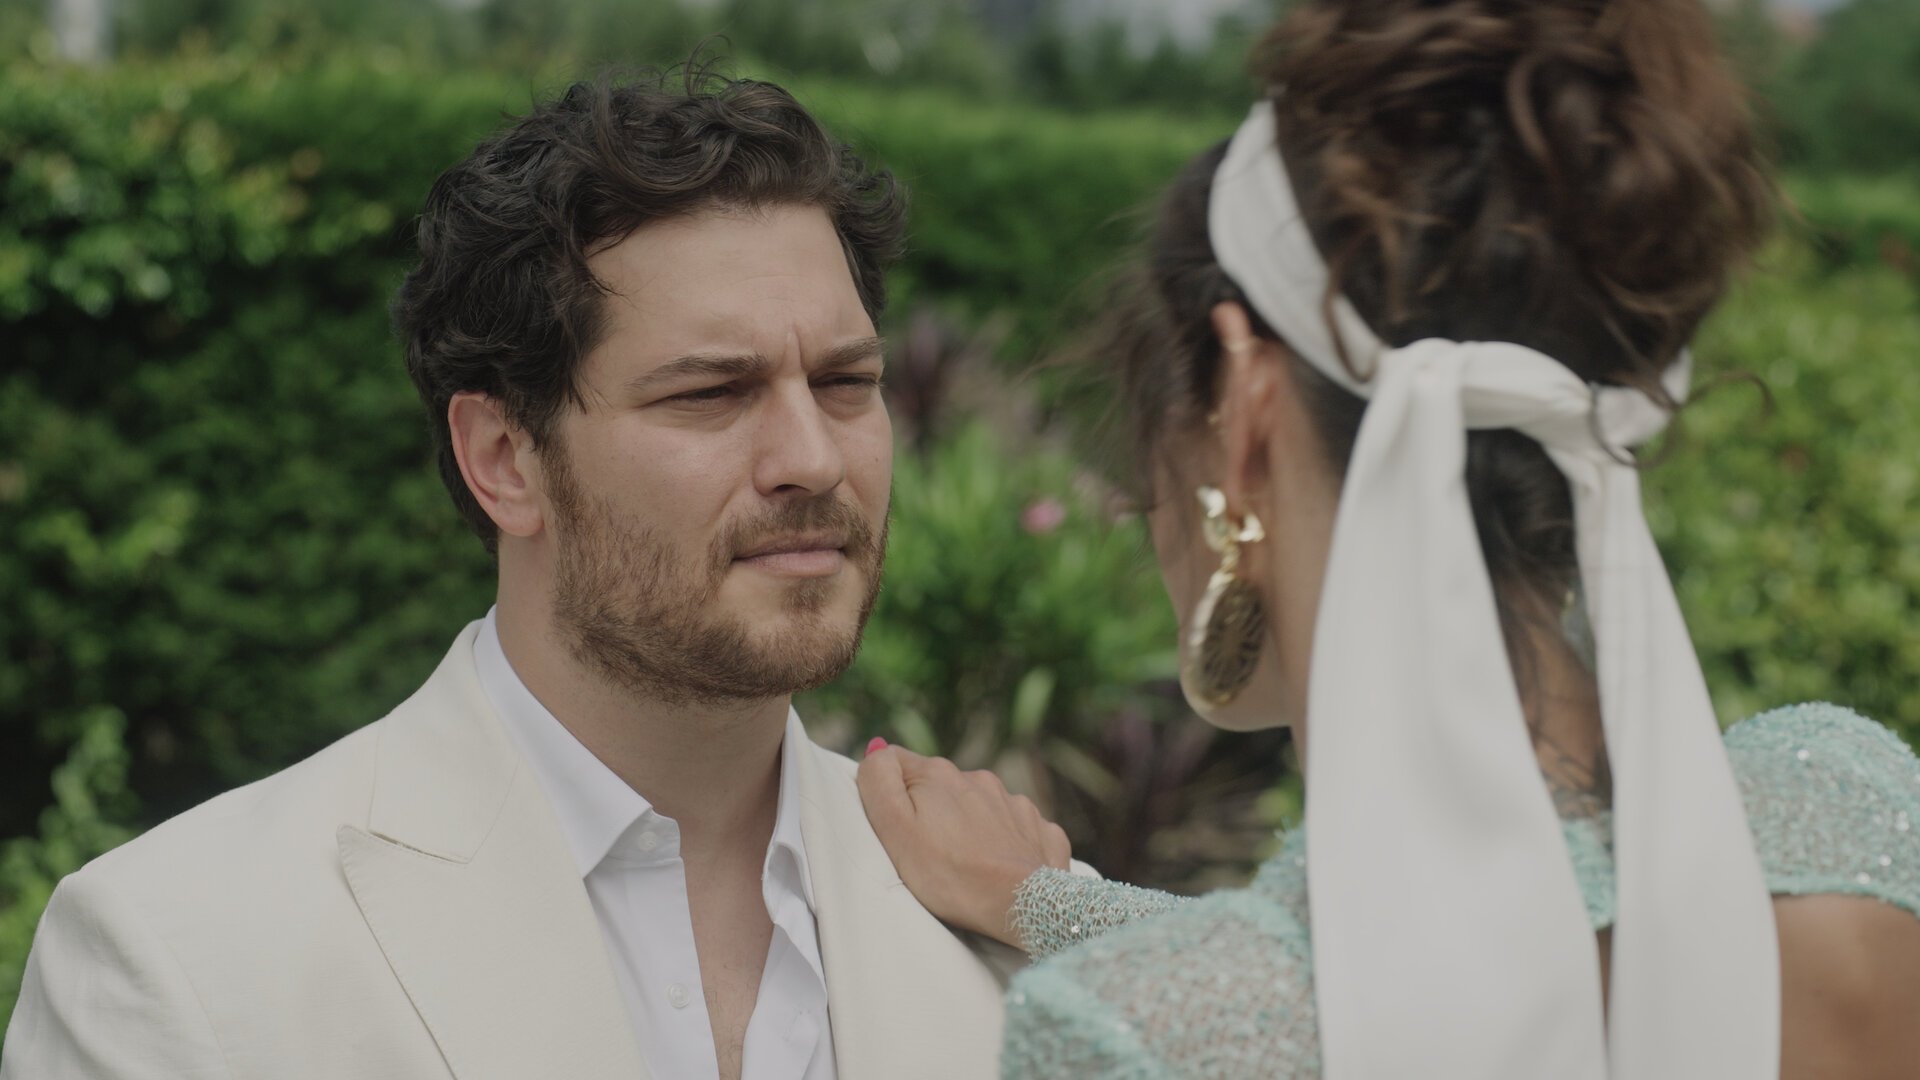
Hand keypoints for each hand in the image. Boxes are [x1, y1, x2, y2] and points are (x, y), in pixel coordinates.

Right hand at [856, 741, 1071, 947]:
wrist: (1020, 904)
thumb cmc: (949, 874)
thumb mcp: (895, 828)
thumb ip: (879, 781)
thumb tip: (877, 748)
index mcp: (939, 775)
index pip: (900, 764)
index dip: (891, 792)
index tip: (896, 826)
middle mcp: (980, 780)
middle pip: (942, 788)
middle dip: (933, 813)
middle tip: (928, 854)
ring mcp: (1016, 804)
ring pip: (981, 808)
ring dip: (970, 828)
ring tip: (964, 866)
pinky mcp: (1041, 831)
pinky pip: (1016, 830)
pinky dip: (1004, 846)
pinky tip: (999, 870)